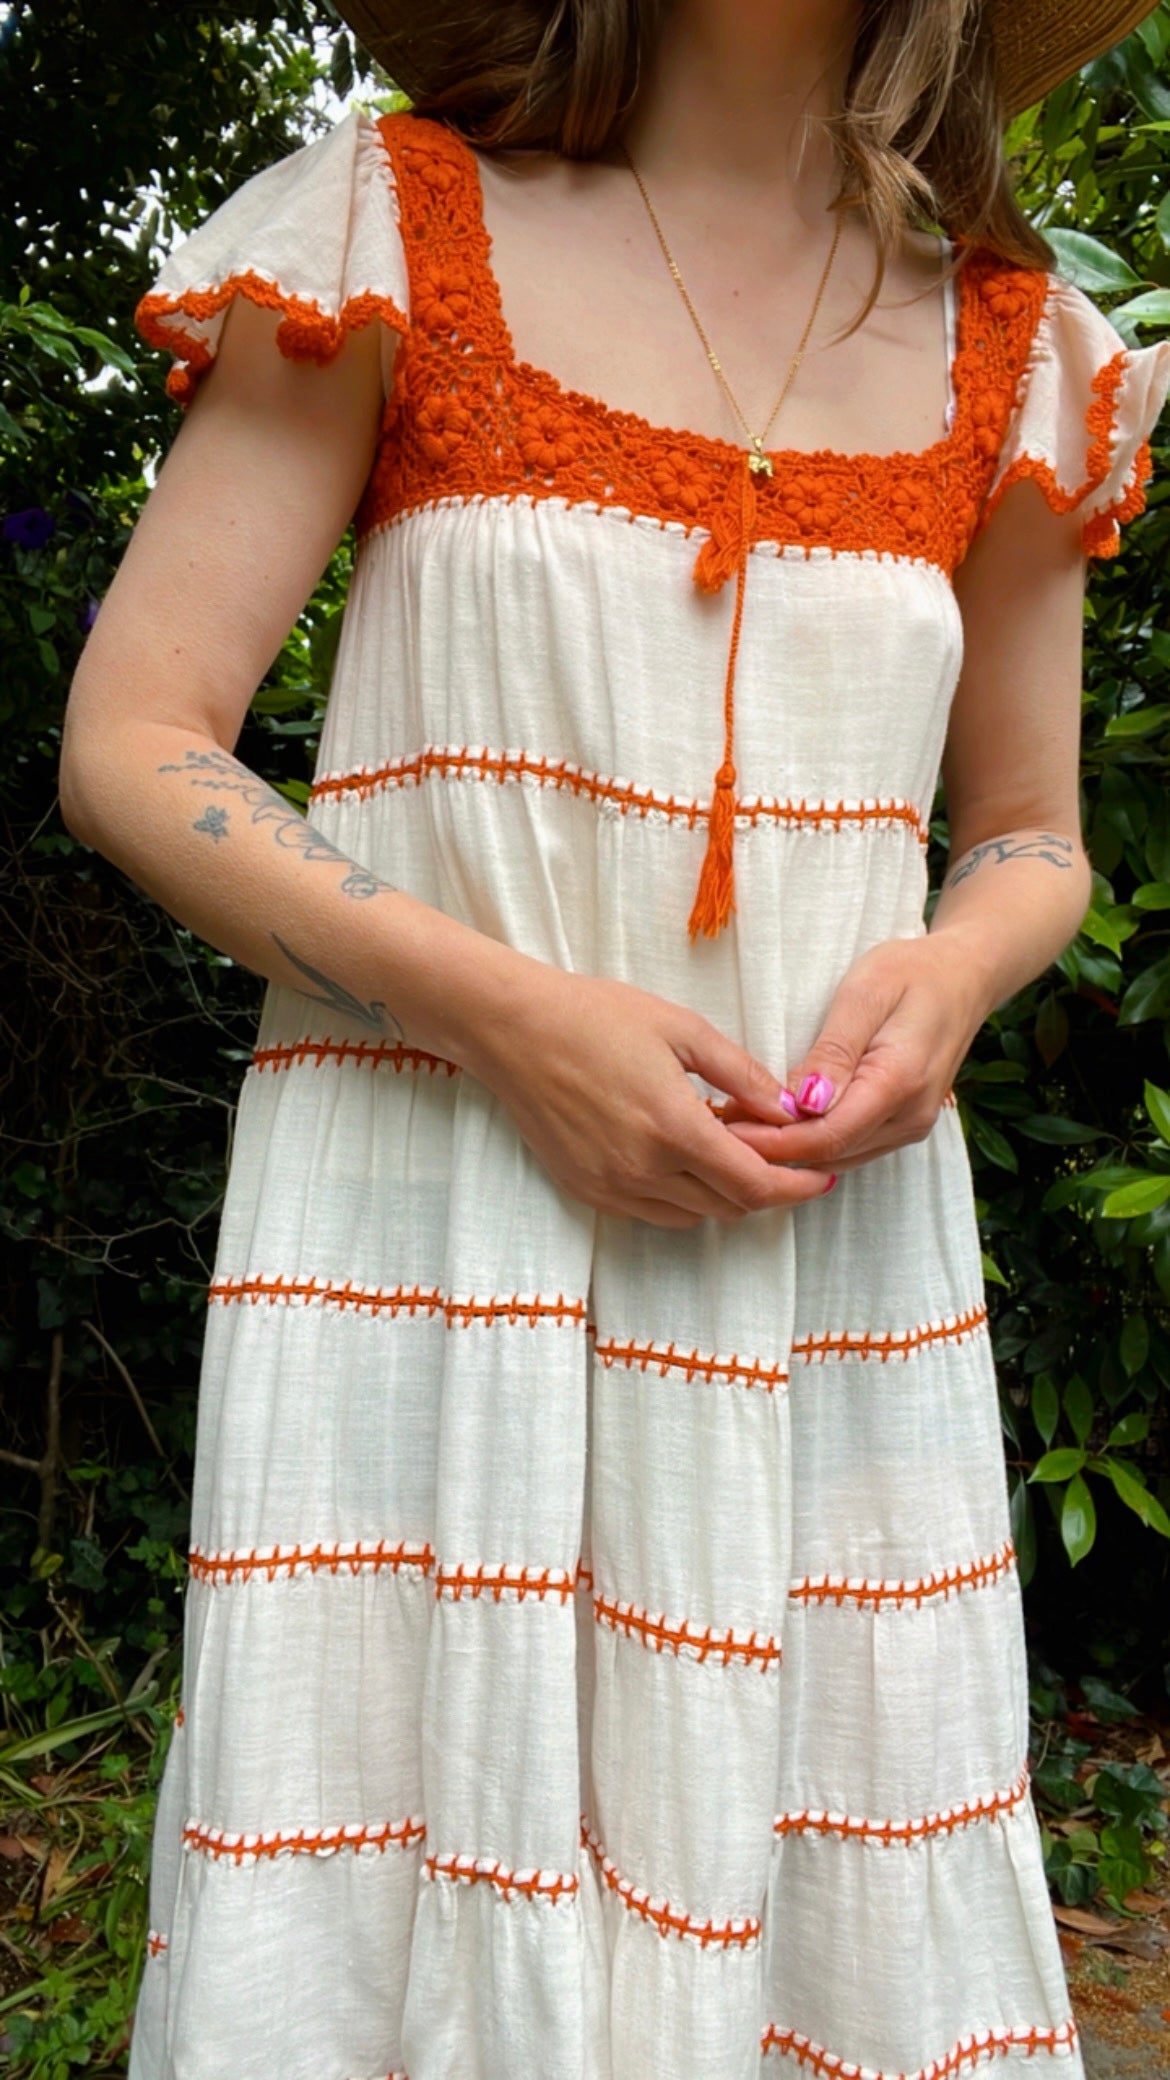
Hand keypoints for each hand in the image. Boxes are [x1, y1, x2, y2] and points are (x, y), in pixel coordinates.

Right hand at [471, 967, 837, 1228]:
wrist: (511, 1028)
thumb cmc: (594, 1015)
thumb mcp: (682, 1029)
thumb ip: (742, 1074)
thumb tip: (789, 1108)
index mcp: (673, 1128)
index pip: (755, 1183)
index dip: (797, 1186)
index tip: (821, 1175)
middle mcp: (642, 1170)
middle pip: (729, 1207)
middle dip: (765, 1187)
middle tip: (780, 1154)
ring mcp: (610, 1186)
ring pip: (693, 1215)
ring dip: (721, 1193)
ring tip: (726, 1147)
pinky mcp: (586, 1190)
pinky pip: (652, 1212)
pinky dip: (680, 1194)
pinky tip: (680, 1154)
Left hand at [719, 935, 987, 1173]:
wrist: (965, 977)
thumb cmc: (913, 972)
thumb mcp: (866, 992)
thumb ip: (834, 1051)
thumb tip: (803, 1104)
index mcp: (900, 1083)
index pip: (826, 1136)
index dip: (772, 1141)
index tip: (725, 1126)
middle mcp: (909, 1118)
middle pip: (828, 1154)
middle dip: (770, 1147)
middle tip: (717, 1123)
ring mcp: (908, 1127)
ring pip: (837, 1158)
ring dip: (787, 1148)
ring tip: (737, 1120)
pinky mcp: (901, 1126)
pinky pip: (850, 1147)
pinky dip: (810, 1141)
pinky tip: (776, 1121)